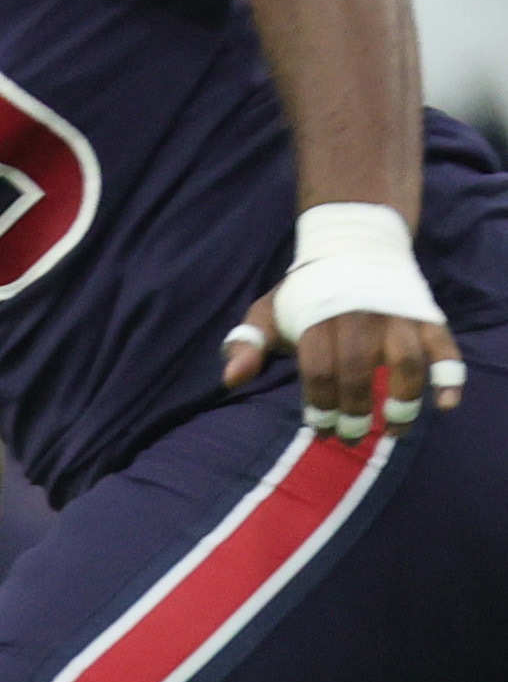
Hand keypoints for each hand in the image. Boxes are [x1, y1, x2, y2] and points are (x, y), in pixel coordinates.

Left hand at [221, 290, 463, 444]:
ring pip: (406, 363)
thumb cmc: (308, 290)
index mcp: (318, 315)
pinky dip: (450, 375)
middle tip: (350, 436)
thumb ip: (250, 342)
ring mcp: (397, 316)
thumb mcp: (270, 309)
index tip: (320, 428)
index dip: (319, 404)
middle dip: (354, 411)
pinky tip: (446, 404)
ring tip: (394, 430)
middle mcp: (359, 315)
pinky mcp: (426, 317)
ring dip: (403, 402)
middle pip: (359, 371)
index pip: (319, 370)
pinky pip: (445, 347)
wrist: (352, 245)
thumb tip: (230, 379)